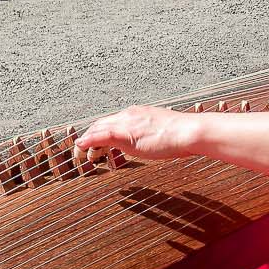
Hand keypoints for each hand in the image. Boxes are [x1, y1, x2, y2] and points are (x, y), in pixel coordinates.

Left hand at [76, 105, 198, 162]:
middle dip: (89, 136)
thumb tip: (145, 142)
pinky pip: (102, 135)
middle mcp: (129, 115)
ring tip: (79, 153)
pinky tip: (82, 146)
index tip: (94, 143)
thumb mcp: (159, 134)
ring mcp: (127, 122)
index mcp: (136, 114)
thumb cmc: (181, 135)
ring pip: (98, 128)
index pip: (111, 122)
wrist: (189, 132)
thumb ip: (147, 136)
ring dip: (86, 140)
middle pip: (100, 124)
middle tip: (82, 151)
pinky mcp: (126, 132)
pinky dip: (89, 140)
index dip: (99, 132)